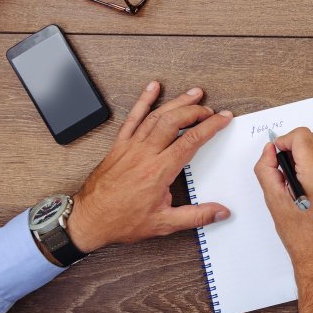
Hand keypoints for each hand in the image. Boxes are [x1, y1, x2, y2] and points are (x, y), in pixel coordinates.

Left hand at [67, 82, 233, 254]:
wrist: (88, 219)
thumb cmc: (122, 220)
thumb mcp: (163, 224)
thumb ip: (196, 216)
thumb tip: (220, 213)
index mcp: (159, 171)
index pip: (191, 140)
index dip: (211, 126)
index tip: (223, 118)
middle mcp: (145, 154)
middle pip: (174, 121)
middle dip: (196, 111)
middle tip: (210, 110)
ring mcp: (131, 146)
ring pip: (157, 116)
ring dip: (177, 102)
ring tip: (193, 94)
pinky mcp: (119, 145)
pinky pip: (133, 118)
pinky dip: (143, 100)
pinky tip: (152, 88)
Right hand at [254, 127, 312, 312]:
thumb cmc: (302, 242)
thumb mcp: (276, 206)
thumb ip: (267, 172)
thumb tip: (269, 152)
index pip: (303, 138)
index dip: (283, 141)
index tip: (274, 155)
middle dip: (292, 145)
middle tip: (280, 166)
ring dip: (302, 153)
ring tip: (290, 177)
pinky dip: (312, 163)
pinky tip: (302, 183)